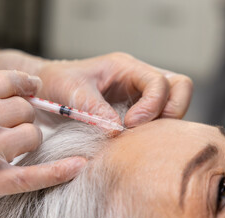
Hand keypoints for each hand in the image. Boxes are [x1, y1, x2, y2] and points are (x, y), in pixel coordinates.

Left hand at [0, 51, 192, 130]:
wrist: (45, 91)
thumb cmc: (56, 83)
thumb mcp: (72, 92)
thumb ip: (95, 110)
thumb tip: (117, 132)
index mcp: (125, 67)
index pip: (160, 81)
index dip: (153, 104)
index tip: (130, 124)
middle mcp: (136, 79)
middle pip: (179, 88)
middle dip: (171, 111)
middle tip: (145, 131)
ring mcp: (137, 95)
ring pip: (172, 104)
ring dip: (162, 123)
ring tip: (137, 139)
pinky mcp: (132, 112)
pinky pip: (155, 120)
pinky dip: (151, 132)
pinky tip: (131, 142)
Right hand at [0, 55, 85, 217]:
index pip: (4, 82)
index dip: (24, 83)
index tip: (33, 87)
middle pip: (22, 109)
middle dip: (24, 114)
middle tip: (16, 122)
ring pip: (31, 136)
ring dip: (30, 138)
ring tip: (19, 144)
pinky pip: (32, 176)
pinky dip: (58, 172)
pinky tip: (77, 165)